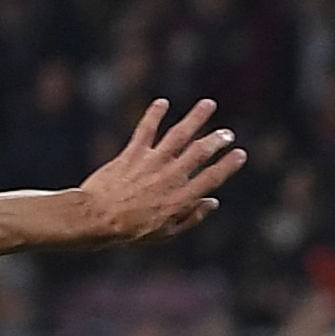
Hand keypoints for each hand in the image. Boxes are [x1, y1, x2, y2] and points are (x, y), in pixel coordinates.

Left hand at [76, 98, 244, 246]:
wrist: (95, 219)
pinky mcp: (131, 155)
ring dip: (195, 118)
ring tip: (207, 105)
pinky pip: (145, 130)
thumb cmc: (128, 230)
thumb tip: (212, 203)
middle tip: (226, 133)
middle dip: (217, 139)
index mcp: (181, 197)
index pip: (212, 177)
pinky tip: (162, 103)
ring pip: (179, 135)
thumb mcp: (164, 232)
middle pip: (200, 151)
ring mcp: (151, 163)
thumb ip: (190, 217)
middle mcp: (170, 177)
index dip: (228, 165)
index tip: (239, 154)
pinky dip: (154, 115)